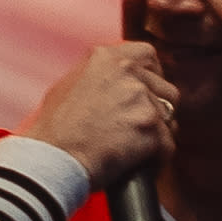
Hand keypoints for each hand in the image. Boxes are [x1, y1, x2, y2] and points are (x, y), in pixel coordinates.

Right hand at [25, 40, 178, 189]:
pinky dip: (156, 159)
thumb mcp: (69, 86)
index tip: (147, 93)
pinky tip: (138, 165)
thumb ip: (100, 78)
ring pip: (169, 118)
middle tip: (138, 129)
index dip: (152, 77)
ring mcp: (140, 97)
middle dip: (158, 110)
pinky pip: (167, 145)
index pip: (147, 55)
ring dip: (157, 134)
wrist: (52, 159)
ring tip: (133, 149)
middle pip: (165, 89)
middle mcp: (126, 71)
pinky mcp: (150, 125)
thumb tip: (117, 84)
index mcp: (105, 58)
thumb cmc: (53, 132)